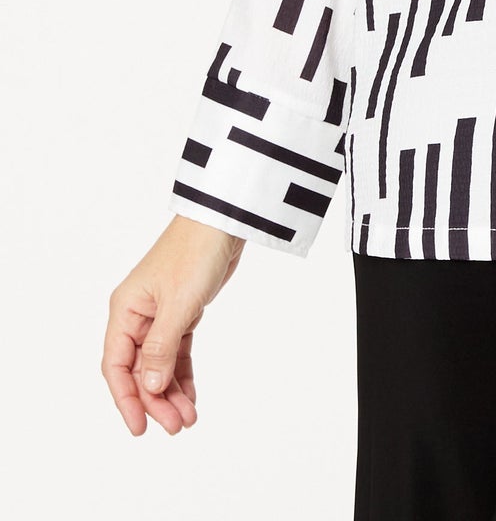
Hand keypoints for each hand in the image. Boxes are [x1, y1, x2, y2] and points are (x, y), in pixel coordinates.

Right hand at [103, 215, 245, 434]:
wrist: (224, 222)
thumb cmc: (195, 252)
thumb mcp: (179, 303)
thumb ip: (162, 347)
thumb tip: (150, 388)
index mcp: (125, 310)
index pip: (116, 365)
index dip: (126, 399)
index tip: (139, 427)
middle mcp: (138, 315)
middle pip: (140, 370)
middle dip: (156, 401)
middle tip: (177, 426)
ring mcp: (160, 315)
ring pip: (159, 365)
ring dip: (171, 393)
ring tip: (188, 419)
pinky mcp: (182, 313)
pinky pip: (177, 352)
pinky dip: (182, 375)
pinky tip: (191, 397)